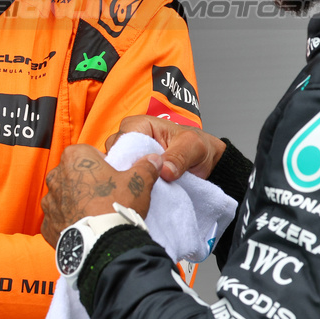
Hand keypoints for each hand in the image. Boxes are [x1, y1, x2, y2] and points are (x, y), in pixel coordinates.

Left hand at [40, 144, 157, 245]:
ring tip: (96, 214)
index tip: (112, 177)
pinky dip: (69, 223)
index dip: (101, 164)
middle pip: (74, 174)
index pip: (87, 153)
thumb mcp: (138, 182)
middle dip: (87, 183)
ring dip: (76, 203)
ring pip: (64, 197)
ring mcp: (49, 202)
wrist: (103, 244)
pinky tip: (85, 228)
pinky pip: (59, 220)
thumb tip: (154, 159)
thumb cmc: (116, 205)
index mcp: (74, 157)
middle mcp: (56, 176)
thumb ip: (145, 166)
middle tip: (106, 196)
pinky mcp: (47, 225)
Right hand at [105, 115, 225, 181]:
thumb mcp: (193, 147)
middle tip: (140, 186)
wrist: (205, 162)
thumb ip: (179, 157)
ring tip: (139, 191)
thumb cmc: (197, 146)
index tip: (139, 174)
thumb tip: (165, 171)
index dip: (128, 158)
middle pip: (115, 156)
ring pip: (116, 169)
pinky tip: (137, 194)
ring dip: (126, 180)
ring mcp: (128, 155)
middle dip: (125, 171)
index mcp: (140, 124)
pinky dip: (129, 186)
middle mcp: (129, 138)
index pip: (122, 140)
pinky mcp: (131, 169)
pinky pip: (122, 178)